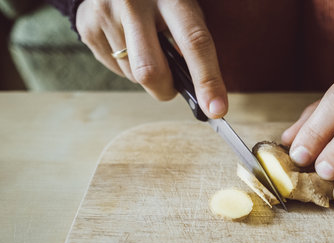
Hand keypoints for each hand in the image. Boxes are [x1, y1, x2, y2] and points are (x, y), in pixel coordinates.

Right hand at [76, 0, 226, 117]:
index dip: (208, 80)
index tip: (215, 110)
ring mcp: (106, 13)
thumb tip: (202, 95)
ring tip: (147, 48)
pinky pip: (115, 69)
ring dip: (147, 76)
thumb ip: (192, 45)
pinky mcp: (87, 26)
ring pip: (133, 75)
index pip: (194, 43)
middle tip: (173, 86)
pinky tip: (129, 43)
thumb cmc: (161, 0)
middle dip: (166, 90)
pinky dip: (128, 67)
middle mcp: (134, 2)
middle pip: (151, 71)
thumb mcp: (183, 10)